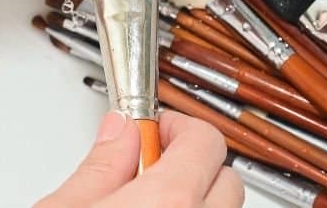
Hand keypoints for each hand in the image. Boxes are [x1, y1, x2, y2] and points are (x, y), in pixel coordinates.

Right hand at [37, 111, 244, 207]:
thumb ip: (99, 166)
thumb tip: (119, 130)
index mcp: (168, 203)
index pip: (204, 140)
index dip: (176, 127)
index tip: (152, 130)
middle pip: (227, 178)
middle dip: (194, 164)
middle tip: (151, 164)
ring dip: (196, 196)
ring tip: (150, 199)